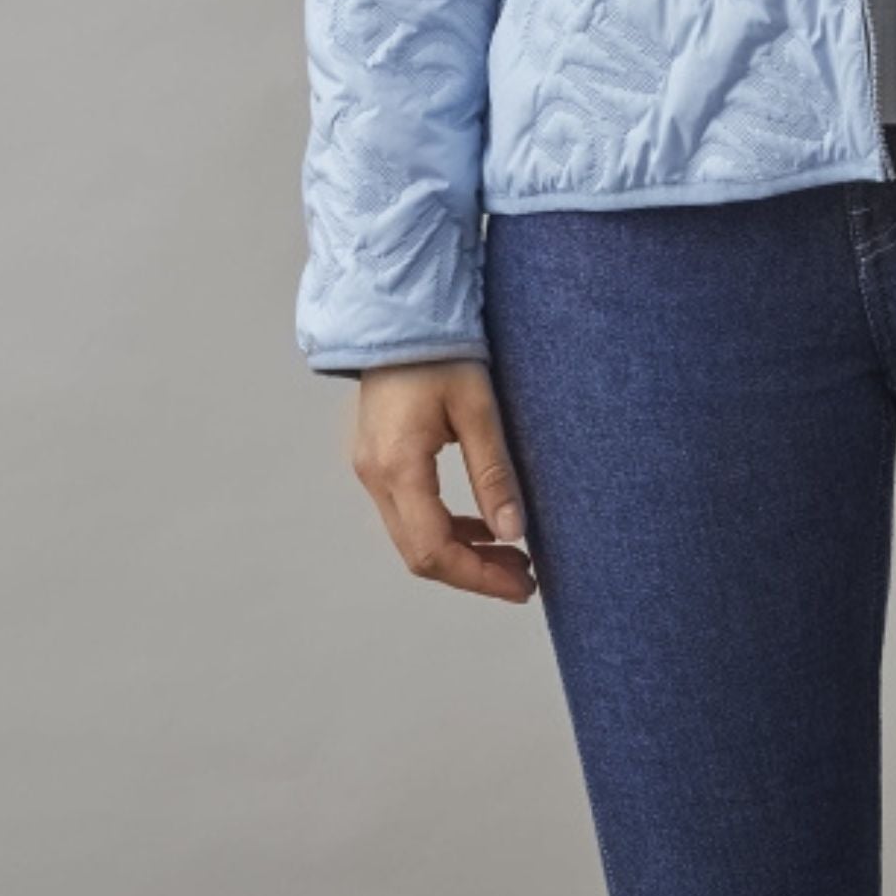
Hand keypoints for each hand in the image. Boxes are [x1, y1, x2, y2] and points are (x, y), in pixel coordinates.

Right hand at [351, 360, 537, 601]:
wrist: (398, 312)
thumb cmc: (440, 350)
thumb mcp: (478, 408)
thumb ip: (493, 473)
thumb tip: (514, 533)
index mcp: (398, 466)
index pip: (434, 549)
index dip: (479, 576)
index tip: (522, 584)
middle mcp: (375, 475)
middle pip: (420, 553)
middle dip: (474, 572)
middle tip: (525, 578)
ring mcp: (371, 469)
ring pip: (413, 537)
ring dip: (461, 553)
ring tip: (512, 558)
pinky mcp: (378, 460)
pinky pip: (409, 513)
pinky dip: (445, 529)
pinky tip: (482, 527)